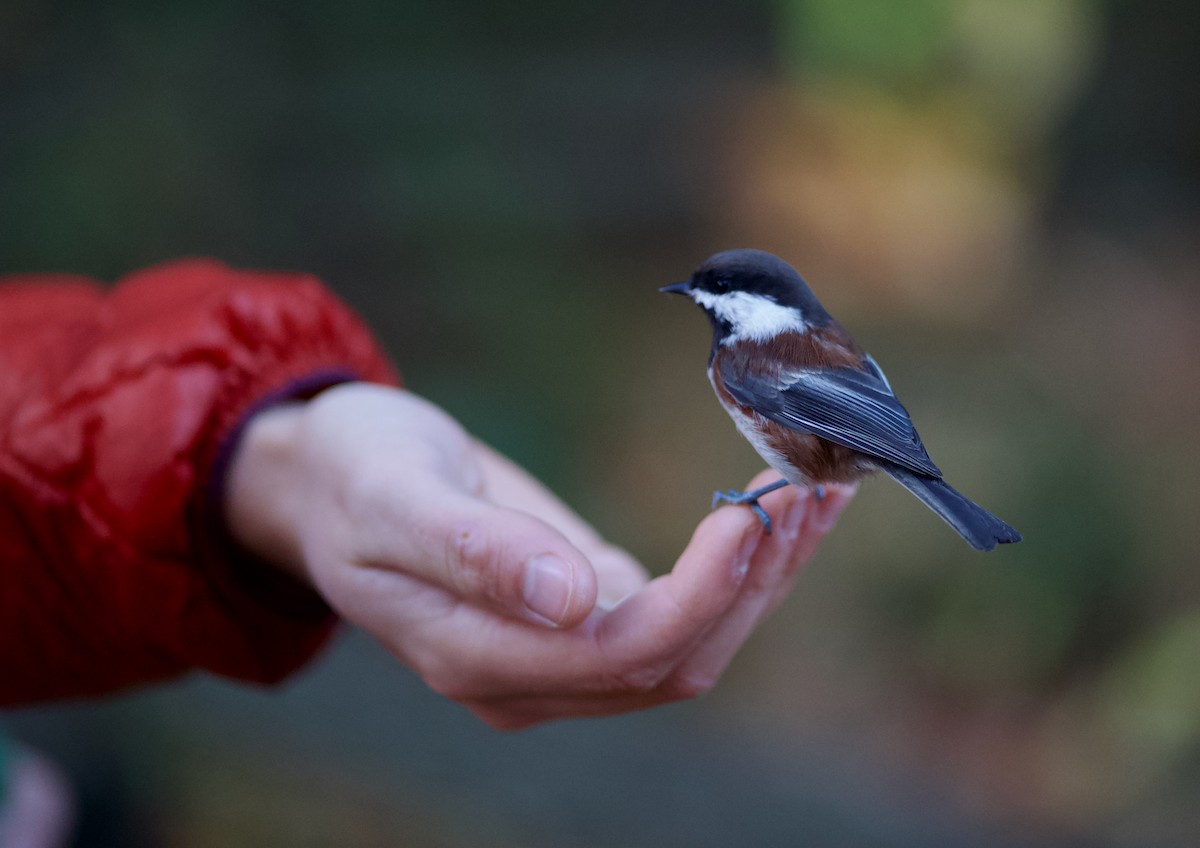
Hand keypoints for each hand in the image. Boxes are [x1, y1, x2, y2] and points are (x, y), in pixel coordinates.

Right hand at [225, 383, 853, 728]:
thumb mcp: (394, 495)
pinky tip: (777, 506)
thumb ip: (474, 551)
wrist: (326, 477)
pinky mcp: (581, 610)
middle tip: (808, 487)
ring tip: (818, 493)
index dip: (699, 594)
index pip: (621, 654)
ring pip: (689, 642)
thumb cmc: (350, 475)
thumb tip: (569, 598)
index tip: (751, 513)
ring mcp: (558, 648)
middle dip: (751, 584)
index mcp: (477, 656)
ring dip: (761, 577)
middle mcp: (529, 673)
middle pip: (674, 661)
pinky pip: (677, 606)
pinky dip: (737, 563)